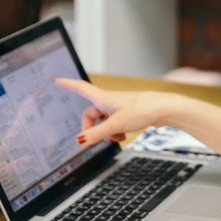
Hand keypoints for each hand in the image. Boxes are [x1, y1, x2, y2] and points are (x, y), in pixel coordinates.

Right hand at [55, 79, 183, 145]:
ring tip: (115, 138)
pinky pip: (113, 124)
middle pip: (90, 115)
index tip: (57, 79)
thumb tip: (80, 140)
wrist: (163, 109)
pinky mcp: (127, 114)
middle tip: (96, 140)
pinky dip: (115, 132)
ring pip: (102, 122)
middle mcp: (109, 101)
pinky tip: (122, 136)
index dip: (68, 84)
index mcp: (103, 98)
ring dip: (105, 133)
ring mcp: (118, 107)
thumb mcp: (115, 125)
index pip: (81, 88)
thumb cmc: (142, 110)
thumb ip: (97, 134)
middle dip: (92, 129)